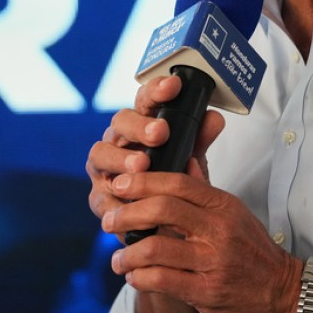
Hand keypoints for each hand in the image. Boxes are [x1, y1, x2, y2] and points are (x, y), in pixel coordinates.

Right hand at [86, 75, 225, 242]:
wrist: (168, 225)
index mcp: (141, 124)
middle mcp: (118, 141)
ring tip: (142, 164)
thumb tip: (214, 118)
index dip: (157, 90)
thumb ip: (200, 140)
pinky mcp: (99, 198)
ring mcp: (104, 168)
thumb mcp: (192, 161)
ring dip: (121, 158)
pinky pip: (100, 196)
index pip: (145, 100)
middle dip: (139, 125)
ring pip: (100, 153)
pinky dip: (115, 199)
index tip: (173, 87)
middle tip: (160, 132)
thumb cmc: (175, 182)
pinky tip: (130, 203)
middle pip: (120, 122)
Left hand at [103, 172, 300, 312]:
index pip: (177, 182)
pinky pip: (162, 281)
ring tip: (119, 258)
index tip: (120, 185)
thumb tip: (183, 163)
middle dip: (127, 213)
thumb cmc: (256, 254)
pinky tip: (135, 277)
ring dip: (127, 253)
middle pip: (162, 208)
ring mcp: (214, 262)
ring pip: (156, 248)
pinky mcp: (207, 292)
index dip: (143, 181)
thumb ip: (205, 191)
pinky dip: (140, 278)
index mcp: (223, 206)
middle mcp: (219, 230)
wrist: (286, 294)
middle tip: (109, 221)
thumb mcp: (236, 214)